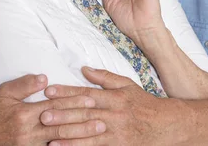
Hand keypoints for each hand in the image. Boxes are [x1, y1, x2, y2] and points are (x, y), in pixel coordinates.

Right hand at [0, 74, 105, 145]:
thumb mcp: (4, 92)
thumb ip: (24, 84)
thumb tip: (45, 78)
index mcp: (24, 113)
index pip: (55, 106)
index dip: (74, 103)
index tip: (91, 100)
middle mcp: (28, 132)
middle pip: (61, 125)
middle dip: (82, 123)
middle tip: (102, 120)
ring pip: (58, 141)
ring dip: (79, 138)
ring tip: (96, 134)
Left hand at [44, 67, 187, 145]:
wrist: (165, 125)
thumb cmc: (144, 104)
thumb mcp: (127, 85)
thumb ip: (104, 77)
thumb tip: (84, 69)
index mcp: (115, 96)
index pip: (87, 93)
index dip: (67, 91)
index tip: (49, 91)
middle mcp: (114, 112)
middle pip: (85, 112)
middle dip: (63, 113)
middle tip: (43, 113)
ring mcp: (115, 130)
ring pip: (88, 131)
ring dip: (67, 133)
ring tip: (48, 133)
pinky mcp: (117, 145)